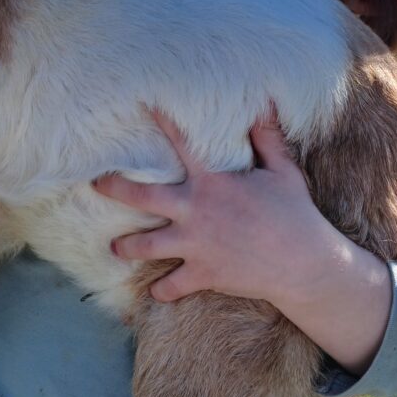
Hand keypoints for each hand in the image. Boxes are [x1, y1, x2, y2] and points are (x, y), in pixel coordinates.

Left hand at [92, 108, 391, 373]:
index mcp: (211, 183)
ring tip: (115, 248)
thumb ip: (267, 140)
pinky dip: (163, 290)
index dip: (162, 122)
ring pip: (146, 246)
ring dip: (127, 247)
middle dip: (115, 188)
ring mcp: (194, 245)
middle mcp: (195, 212)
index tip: (142, 105)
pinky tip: (156, 291)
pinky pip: (172, 286)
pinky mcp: (202, 274)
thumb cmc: (294, 214)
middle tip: (95, 183)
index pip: (181, 144)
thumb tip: (265, 105)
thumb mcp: (282, 172)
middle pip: (142, 197)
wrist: (301, 263)